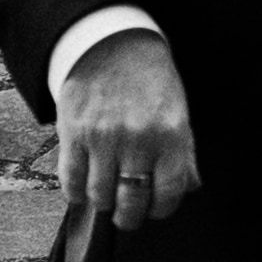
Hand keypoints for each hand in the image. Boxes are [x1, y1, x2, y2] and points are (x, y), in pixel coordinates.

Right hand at [53, 29, 203, 230]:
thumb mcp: (178, 111)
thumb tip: (190, 188)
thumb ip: (184, 153)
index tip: (155, 208)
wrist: (111, 43)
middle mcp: (137, 138)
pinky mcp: (73, 133)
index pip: (169, 193)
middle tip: (128, 216)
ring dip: (103, 203)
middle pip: (132, 203)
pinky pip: (71, 180)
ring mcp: (102, 137)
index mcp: (170, 134)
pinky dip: (77, 192)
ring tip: (106, 196)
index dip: (162, 209)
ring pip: (100, 196)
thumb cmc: (150, 80)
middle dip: (130, 217)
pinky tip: (84, 188)